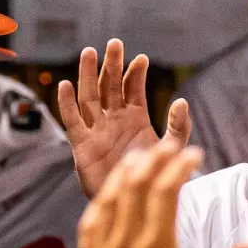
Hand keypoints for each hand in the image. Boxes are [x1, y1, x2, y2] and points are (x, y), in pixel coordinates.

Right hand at [57, 39, 191, 199]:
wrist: (132, 204)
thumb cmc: (150, 177)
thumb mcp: (170, 149)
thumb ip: (178, 127)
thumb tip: (181, 101)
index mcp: (135, 119)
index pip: (133, 89)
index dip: (136, 74)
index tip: (141, 59)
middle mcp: (114, 120)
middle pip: (110, 86)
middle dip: (112, 65)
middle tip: (114, 44)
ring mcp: (97, 131)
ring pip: (90, 97)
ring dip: (88, 75)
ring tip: (88, 53)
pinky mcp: (82, 145)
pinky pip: (72, 121)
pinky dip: (66, 103)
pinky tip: (65, 85)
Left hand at [76, 139, 247, 247]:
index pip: (166, 190)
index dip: (180, 166)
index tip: (194, 155)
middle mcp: (124, 245)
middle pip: (135, 185)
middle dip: (153, 159)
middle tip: (169, 146)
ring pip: (108, 198)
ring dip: (124, 173)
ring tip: (139, 158)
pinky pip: (89, 222)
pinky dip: (100, 200)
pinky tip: (109, 193)